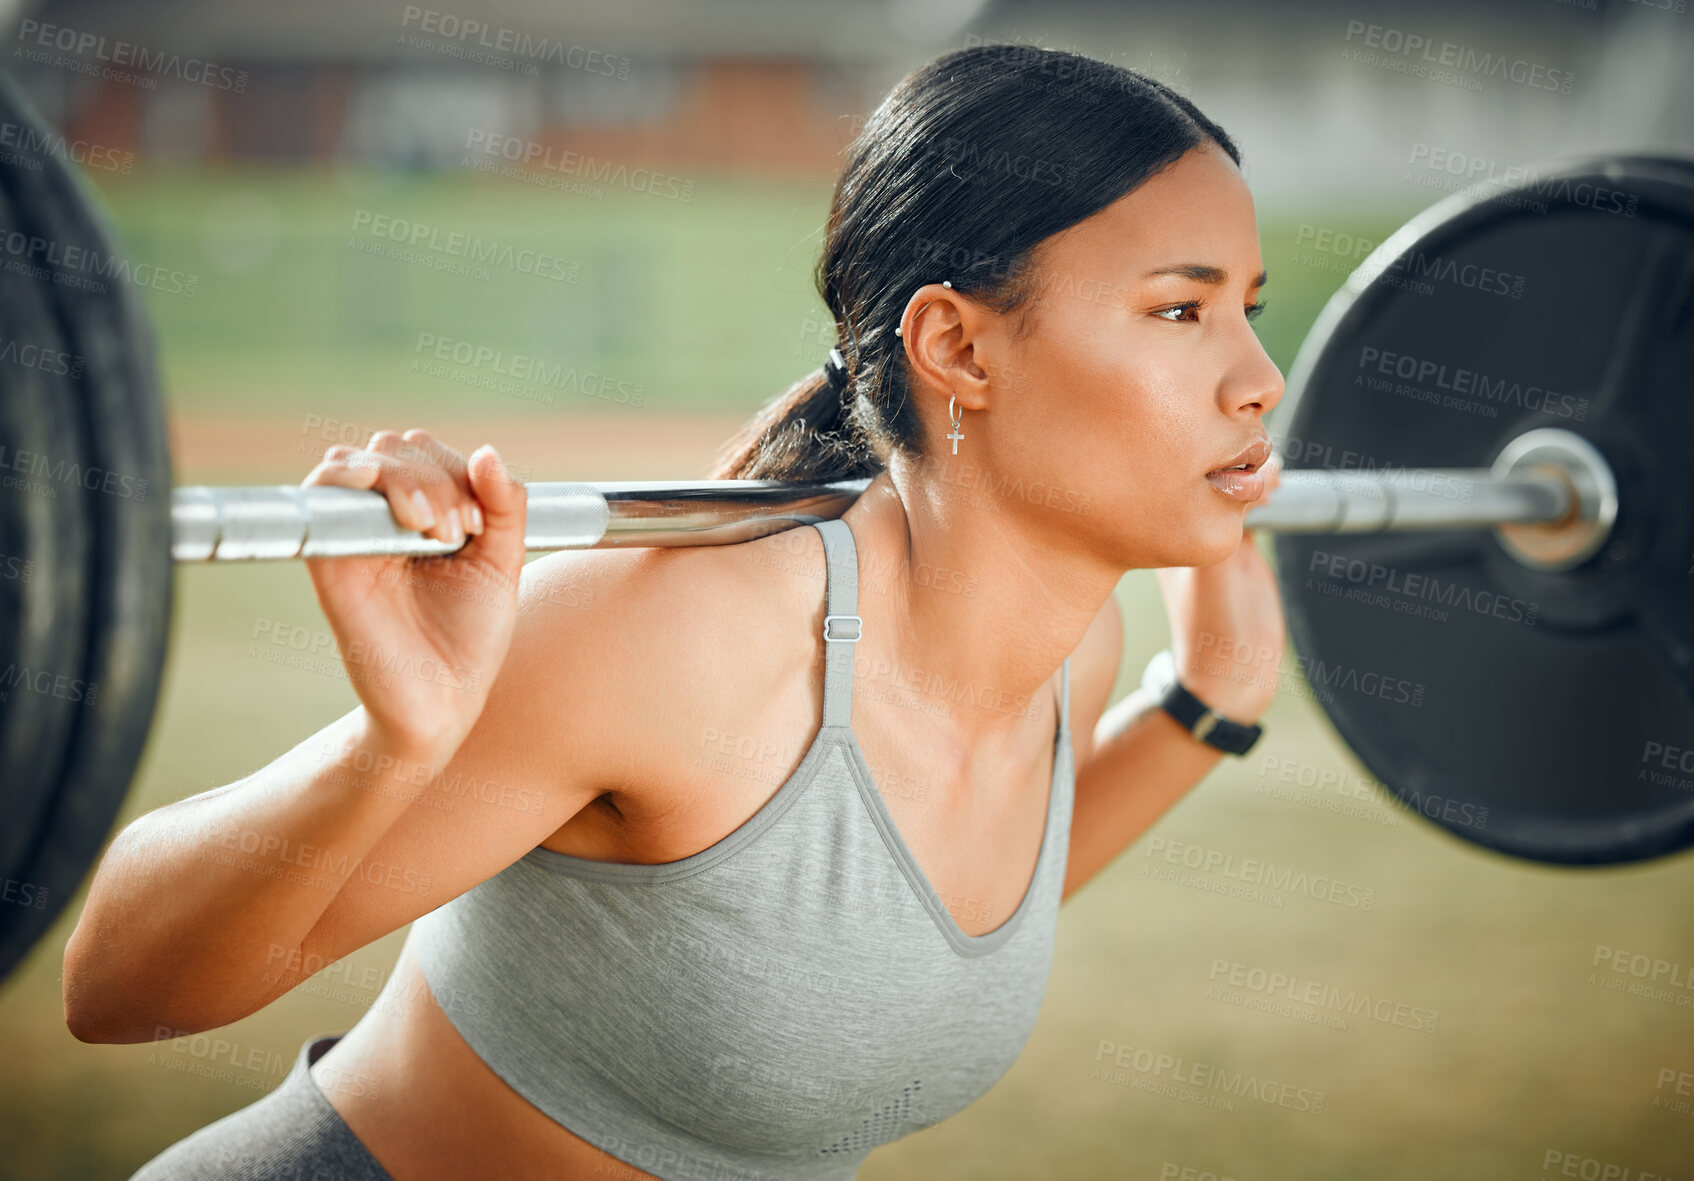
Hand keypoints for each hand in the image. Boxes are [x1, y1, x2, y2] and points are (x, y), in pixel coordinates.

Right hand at [299, 428, 527, 755]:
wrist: (444, 701)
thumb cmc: (470, 638)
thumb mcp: (502, 563)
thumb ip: (505, 507)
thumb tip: (488, 452)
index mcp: (424, 513)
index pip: (427, 452)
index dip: (457, 471)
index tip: (479, 526)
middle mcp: (384, 517)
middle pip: (395, 447)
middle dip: (437, 478)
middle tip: (458, 534)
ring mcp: (354, 535)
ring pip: (363, 460)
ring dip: (410, 481)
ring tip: (437, 534)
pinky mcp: (330, 559)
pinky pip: (321, 492)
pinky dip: (349, 476)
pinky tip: (397, 507)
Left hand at [1153, 452, 1286, 722]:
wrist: (1233, 666)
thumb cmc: (1210, 624)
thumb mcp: (1210, 568)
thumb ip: (1222, 523)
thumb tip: (1238, 476)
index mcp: (1156, 529)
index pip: (1175, 475)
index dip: (1205, 458)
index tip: (1232, 461)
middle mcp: (1178, 526)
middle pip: (1205, 472)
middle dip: (1234, 462)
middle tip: (1258, 469)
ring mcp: (1208, 532)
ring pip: (1230, 483)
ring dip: (1253, 474)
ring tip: (1270, 482)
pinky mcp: (1237, 542)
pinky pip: (1249, 500)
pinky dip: (1264, 489)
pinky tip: (1275, 489)